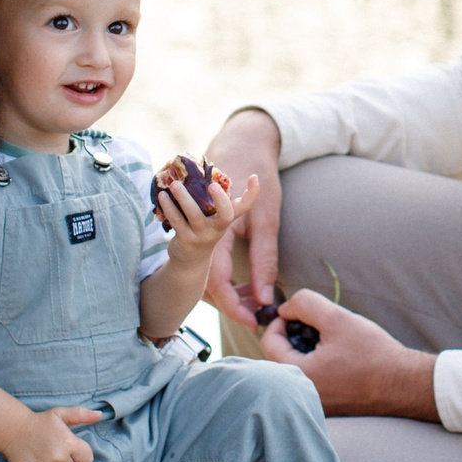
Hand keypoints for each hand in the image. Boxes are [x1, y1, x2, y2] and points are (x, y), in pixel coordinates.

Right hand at [3, 405, 100, 461]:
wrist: (13, 430)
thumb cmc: (40, 422)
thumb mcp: (60, 414)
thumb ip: (81, 414)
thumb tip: (99, 415)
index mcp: (69, 443)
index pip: (87, 460)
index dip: (80, 456)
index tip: (72, 451)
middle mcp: (59, 458)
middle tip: (56, 453)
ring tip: (48, 461)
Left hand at [156, 164, 258, 262]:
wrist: (191, 260)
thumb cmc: (201, 227)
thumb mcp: (209, 214)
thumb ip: (206, 196)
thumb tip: (191, 166)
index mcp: (226, 218)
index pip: (245, 206)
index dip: (252, 192)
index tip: (254, 177)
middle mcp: (218, 227)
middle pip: (226, 215)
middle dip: (221, 200)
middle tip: (213, 185)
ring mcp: (203, 235)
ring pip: (195, 215)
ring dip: (184, 198)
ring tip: (174, 184)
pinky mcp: (186, 240)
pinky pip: (177, 221)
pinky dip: (169, 207)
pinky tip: (162, 196)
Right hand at [203, 110, 284, 315]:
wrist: (243, 138)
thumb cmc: (259, 173)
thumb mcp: (267, 219)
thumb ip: (264, 258)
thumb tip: (264, 297)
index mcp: (217, 232)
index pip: (218, 284)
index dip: (233, 308)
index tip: (252, 323)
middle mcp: (201, 231)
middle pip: (207, 283)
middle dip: (230, 302)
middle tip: (254, 313)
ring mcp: (195, 224)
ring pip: (204, 271)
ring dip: (225, 288)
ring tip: (249, 296)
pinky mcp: (197, 219)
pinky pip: (204, 255)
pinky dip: (220, 270)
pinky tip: (238, 276)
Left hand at [254, 288, 439, 420]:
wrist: (404, 384)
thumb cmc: (372, 353)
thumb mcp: (337, 318)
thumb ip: (305, 305)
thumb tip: (286, 308)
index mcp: (298, 376)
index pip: (269, 343)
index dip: (280, 322)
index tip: (300, 314)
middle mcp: (301, 395)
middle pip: (281, 356)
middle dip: (295, 335)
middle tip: (318, 326)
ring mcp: (314, 403)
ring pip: (296, 367)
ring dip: (307, 349)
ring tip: (331, 341)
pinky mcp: (327, 406)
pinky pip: (311, 379)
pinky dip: (318, 364)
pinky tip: (340, 358)